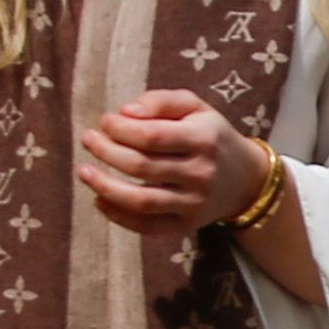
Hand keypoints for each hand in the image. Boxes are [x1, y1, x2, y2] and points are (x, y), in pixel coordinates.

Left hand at [78, 89, 261, 236]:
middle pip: (141, 167)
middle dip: (106, 152)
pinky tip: (100, 200)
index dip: (119, 129)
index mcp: (203, 139)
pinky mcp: (186, 226)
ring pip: (140, 200)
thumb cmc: (210, 135)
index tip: (105, 121)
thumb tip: (125, 112)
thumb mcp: (195, 107)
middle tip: (88, 139)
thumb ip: (160, 101)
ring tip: (83, 171)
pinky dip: (118, 216)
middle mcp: (201, 174)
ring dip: (104, 186)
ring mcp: (194, 204)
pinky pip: (147, 227)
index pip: (151, 136)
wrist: (245, 179)